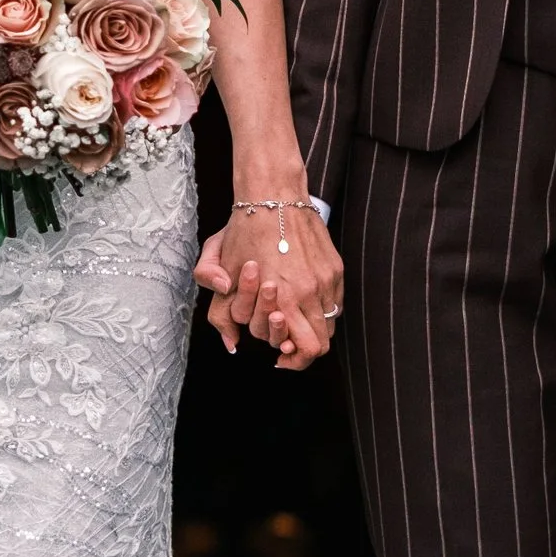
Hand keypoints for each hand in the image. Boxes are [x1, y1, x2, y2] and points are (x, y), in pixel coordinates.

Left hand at [194, 199, 345, 371]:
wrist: (274, 196)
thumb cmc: (244, 231)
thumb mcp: (220, 270)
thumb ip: (220, 312)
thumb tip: (230, 343)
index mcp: (283, 297)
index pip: (303, 349)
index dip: (291, 360)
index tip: (279, 357)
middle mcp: (309, 292)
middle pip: (321, 345)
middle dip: (303, 353)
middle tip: (287, 350)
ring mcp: (326, 280)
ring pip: (330, 325)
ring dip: (312, 330)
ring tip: (294, 323)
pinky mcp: (335, 268)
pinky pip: (335, 302)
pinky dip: (322, 310)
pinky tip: (303, 300)